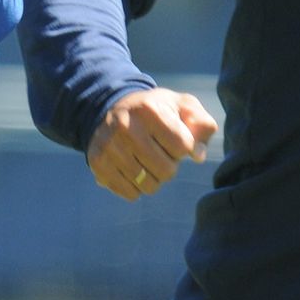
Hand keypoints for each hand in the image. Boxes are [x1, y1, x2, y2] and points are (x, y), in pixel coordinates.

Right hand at [86, 88, 217, 200]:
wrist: (111, 108)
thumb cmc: (156, 110)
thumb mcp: (182, 106)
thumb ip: (201, 124)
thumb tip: (198, 155)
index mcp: (149, 109)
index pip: (183, 146)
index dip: (184, 146)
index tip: (174, 137)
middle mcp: (125, 126)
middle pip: (166, 170)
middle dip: (170, 165)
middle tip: (159, 151)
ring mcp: (108, 146)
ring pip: (148, 185)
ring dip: (154, 178)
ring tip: (146, 161)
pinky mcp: (97, 164)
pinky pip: (130, 193)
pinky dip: (136, 187)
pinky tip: (132, 169)